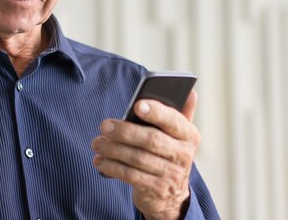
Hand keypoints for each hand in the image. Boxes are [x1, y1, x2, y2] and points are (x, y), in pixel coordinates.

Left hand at [91, 91, 200, 219]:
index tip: (137, 105)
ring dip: (113, 150)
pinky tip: (100, 161)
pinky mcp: (156, 190)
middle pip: (152, 140)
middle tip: (104, 126)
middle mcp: (184, 155)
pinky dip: (112, 167)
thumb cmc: (168, 153)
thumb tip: (190, 92)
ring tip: (97, 143)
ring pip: (138, 159)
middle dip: (125, 132)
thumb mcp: (178, 135)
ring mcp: (172, 175)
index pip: (174, 121)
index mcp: (189, 135)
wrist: (171, 195)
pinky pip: (131, 176)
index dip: (156, 112)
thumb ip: (181, 113)